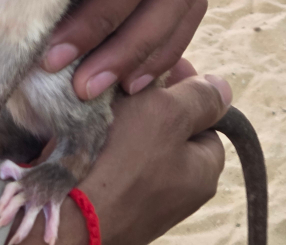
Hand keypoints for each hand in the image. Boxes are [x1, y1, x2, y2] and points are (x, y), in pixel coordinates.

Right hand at [11, 63, 231, 244]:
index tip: (156, 70)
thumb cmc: (119, 163)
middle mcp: (179, 191)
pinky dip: (103, 142)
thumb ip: (199, 98)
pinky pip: (114, 160)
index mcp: (203, 172)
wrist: (62, 215)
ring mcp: (144, 199)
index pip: (204, 117)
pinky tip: (86, 131)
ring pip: (139, 142)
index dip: (182, 87)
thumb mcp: (167, 114)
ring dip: (123, 119)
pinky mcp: (112, 201)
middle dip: (149, 103)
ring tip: (101, 105)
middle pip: (170, 128)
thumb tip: (223, 88)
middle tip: (124, 85)